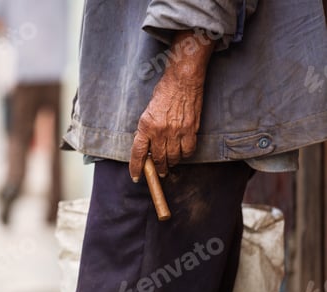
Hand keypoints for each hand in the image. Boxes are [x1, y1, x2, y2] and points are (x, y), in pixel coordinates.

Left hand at [129, 30, 214, 180]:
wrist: (183, 80)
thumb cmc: (164, 92)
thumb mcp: (148, 111)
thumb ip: (146, 130)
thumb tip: (146, 146)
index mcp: (146, 125)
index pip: (138, 153)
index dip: (136, 167)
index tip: (136, 177)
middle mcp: (160, 131)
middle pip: (158, 159)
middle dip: (158, 168)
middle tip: (159, 171)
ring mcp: (177, 131)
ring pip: (174, 158)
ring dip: (171, 163)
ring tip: (170, 163)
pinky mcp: (191, 130)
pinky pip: (188, 151)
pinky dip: (185, 155)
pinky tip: (182, 153)